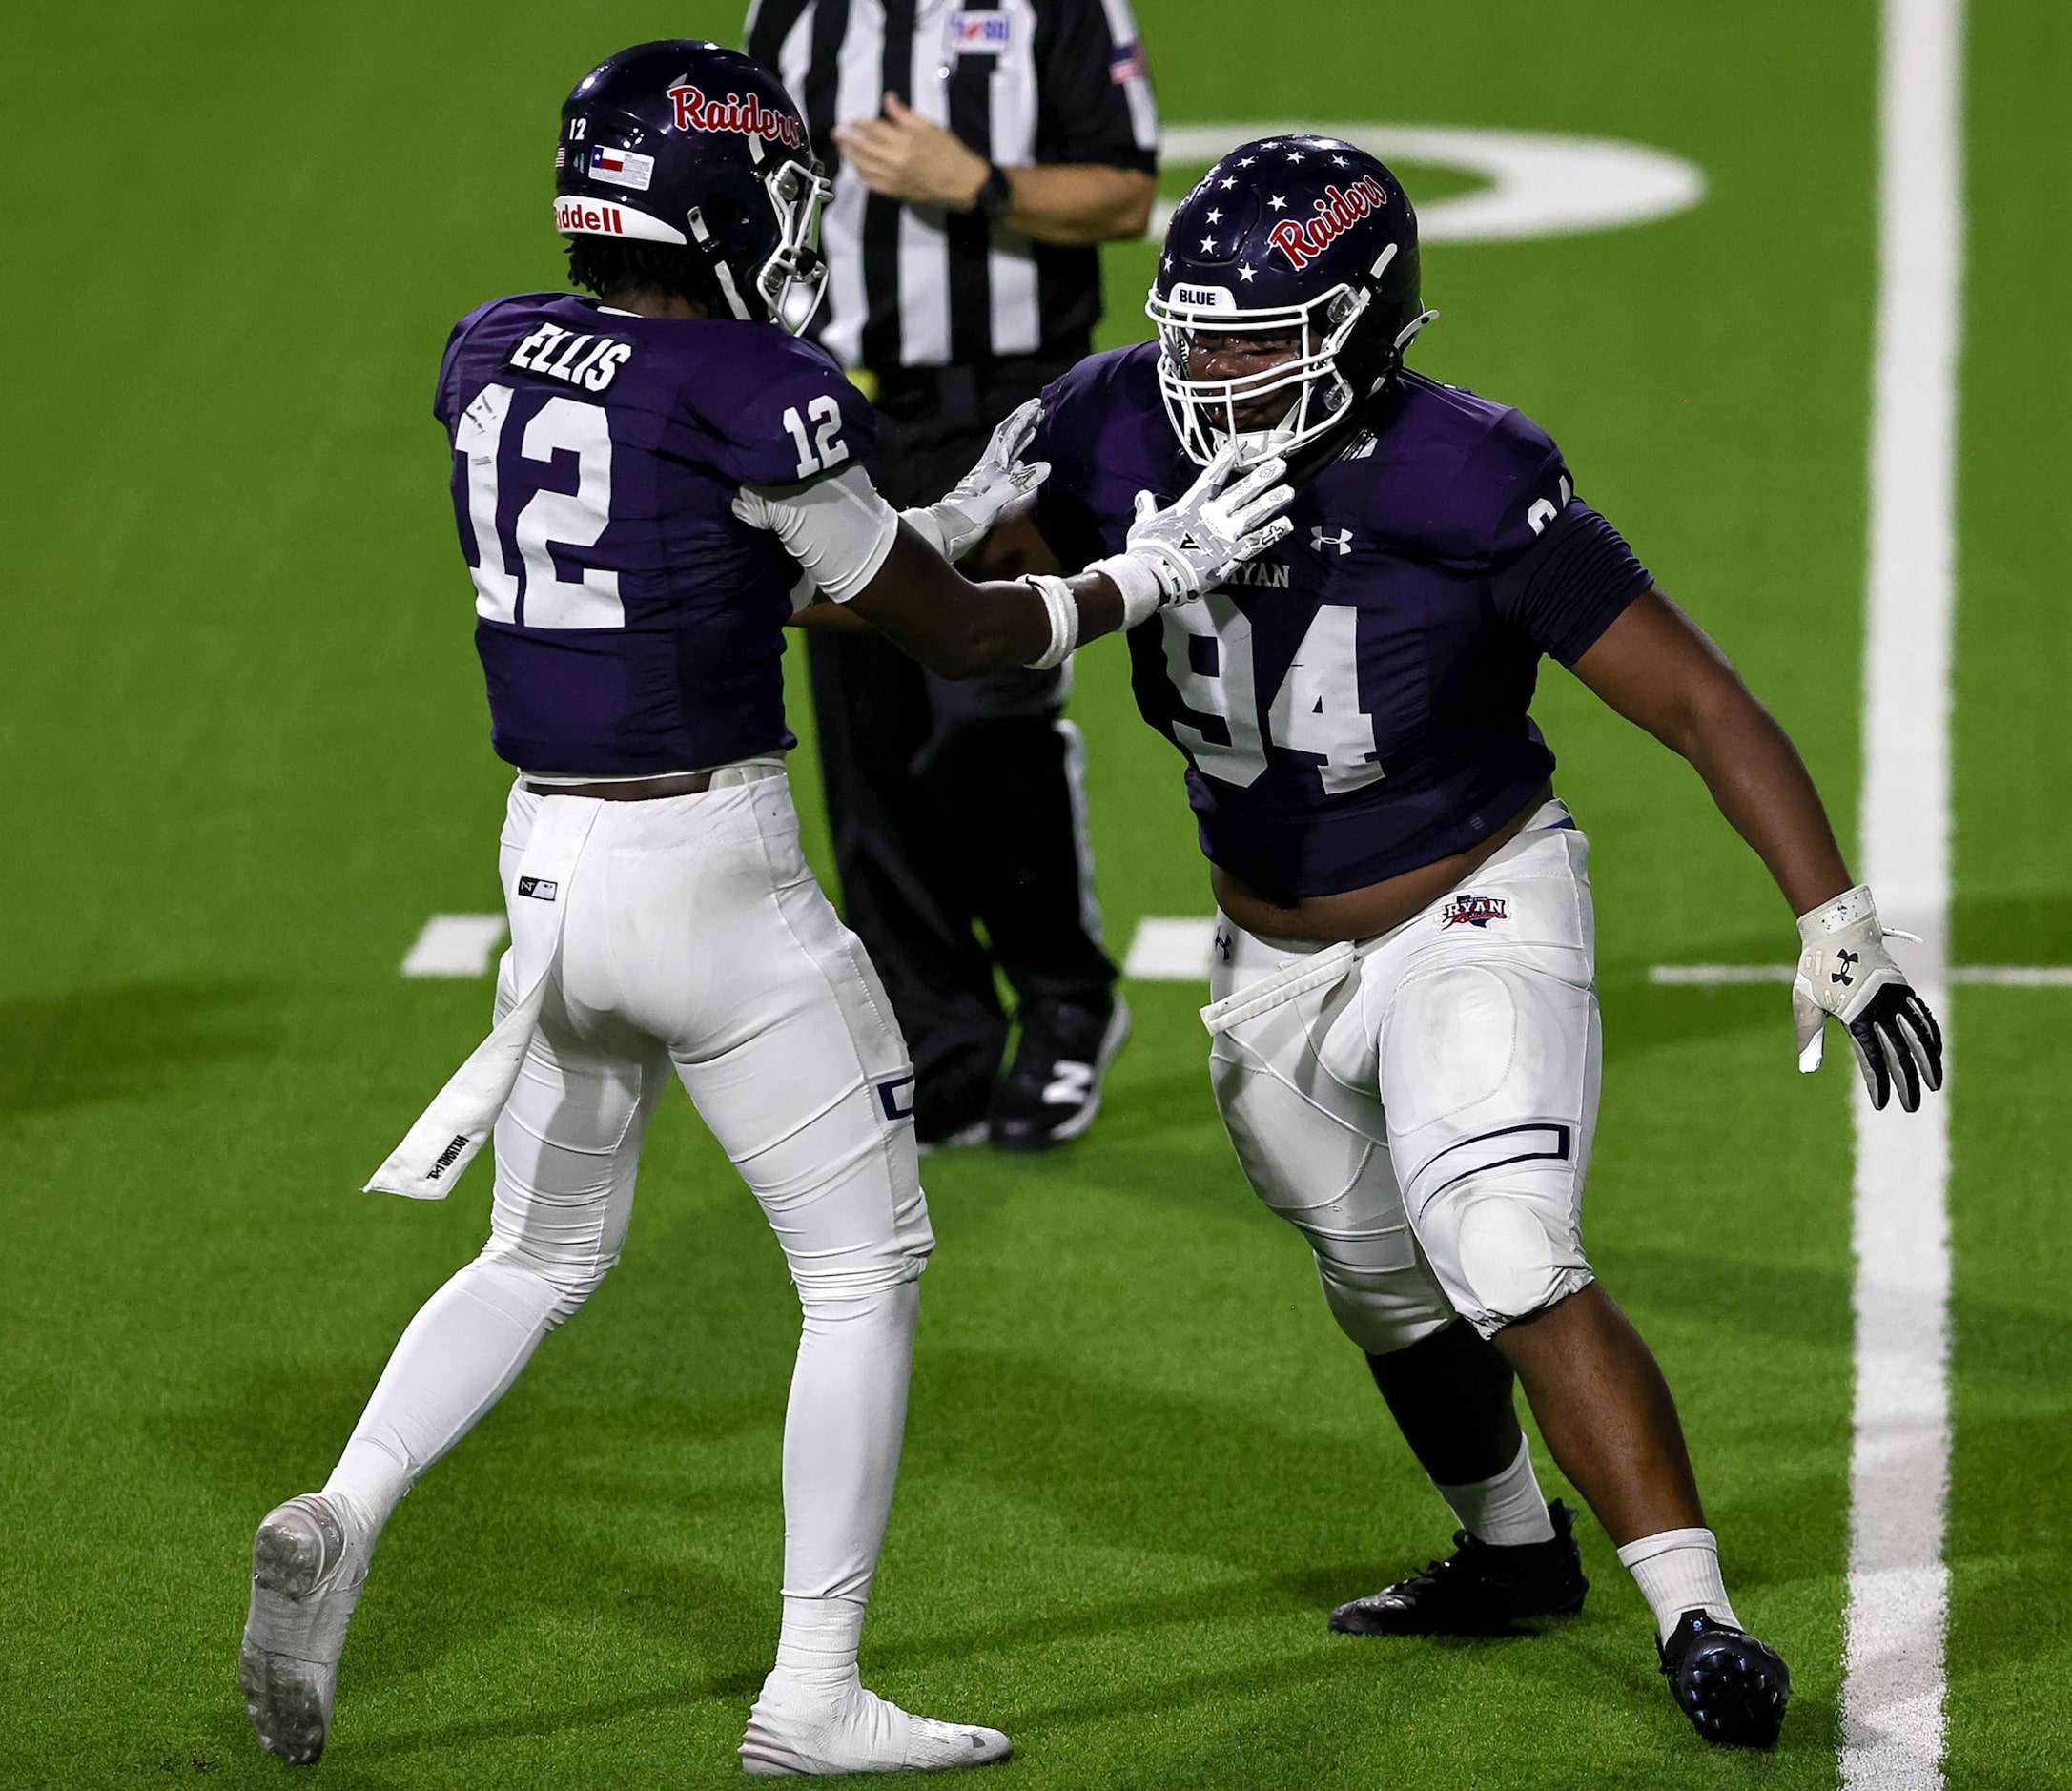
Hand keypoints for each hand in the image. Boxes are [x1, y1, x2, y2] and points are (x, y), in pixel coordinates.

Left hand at [832, 95, 990, 209]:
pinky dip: (862, 175)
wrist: (963, 184)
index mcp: (904, 142)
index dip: (861, 124)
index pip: (875, 130)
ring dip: (851, 157)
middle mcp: (895, 161)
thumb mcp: (930, 127)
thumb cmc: (949, 152)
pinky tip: (857, 168)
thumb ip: (905, 115)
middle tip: (836, 133)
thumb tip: (888, 99)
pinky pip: (873, 184)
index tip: (851, 120)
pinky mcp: (896, 193)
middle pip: (864, 149)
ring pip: (864, 168)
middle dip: (848, 140)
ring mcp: (893, 179)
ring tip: (843, 149)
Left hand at [907, 398, 1049, 560]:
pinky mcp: (990, 492)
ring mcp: (990, 479)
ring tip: (1036, 428)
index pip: (1007, 433)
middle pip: (1009, 439)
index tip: (1036, 404)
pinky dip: (1020, 463)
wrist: (944, 533)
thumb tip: (1047, 466)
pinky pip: (1009, 472)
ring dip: (1022, 439)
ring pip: (1009, 453)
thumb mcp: (993, 499)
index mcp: (989, 464)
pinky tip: (1024, 464)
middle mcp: (990, 468)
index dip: (1021, 417)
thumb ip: (1018, 483)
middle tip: (1040, 410)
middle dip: (1024, 423)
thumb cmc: (965, 516)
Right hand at [1114, 442, 1294, 614]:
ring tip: (1288, 491)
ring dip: (1271, 502)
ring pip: (1254, 514)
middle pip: (1242, 492)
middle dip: (1261, 479)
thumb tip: (1142, 496)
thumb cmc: (1147, 550)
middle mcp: (1213, 517)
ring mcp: (1224, 535)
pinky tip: (1287, 524)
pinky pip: (1256, 543)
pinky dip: (1271, 534)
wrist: (1155, 574)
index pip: (1211, 478)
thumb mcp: (1143, 525)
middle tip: (1280, 465)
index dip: (1224, 462)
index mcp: (1191, 507)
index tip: (1237, 448)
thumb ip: (1147, 510)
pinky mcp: (1231, 555)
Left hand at [1791, 884, 1943, 1110]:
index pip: (1872, 1058)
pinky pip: (1923, 1016)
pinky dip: (1931, 1035)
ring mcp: (1895, 998)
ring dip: (1930, 1062)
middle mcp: (1880, 1009)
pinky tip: (1936, 1051)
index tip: (1882, 1104)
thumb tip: (1808, 1071)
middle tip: (1913, 1106)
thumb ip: (1809, 1036)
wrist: (1838, 929)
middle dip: (1908, 1082)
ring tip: (1937, 1084)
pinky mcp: (1903, 988)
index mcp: (1855, 1015)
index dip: (1878, 1083)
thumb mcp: (1805, 1002)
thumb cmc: (1816, 967)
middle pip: (1900, 1053)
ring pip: (1919, 1036)